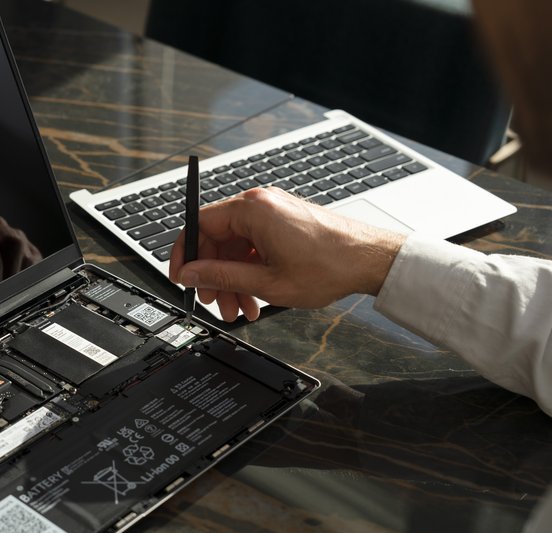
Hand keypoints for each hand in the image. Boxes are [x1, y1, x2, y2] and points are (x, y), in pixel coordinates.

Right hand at [168, 187, 405, 320]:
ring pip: (235, 247)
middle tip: (215, 302)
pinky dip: (250, 271)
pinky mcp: (283, 223)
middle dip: (213, 275)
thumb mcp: (265, 281)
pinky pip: (253, 246)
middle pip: (216, 239)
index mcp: (252, 210)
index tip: (181, 276)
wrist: (370, 260)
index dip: (184, 254)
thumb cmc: (329, 266)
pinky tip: (255, 297)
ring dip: (233, 279)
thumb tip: (190, 273)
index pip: (198, 225)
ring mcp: (273, 212)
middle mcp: (260, 204)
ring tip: (240, 308)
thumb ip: (220, 276)